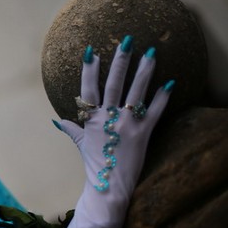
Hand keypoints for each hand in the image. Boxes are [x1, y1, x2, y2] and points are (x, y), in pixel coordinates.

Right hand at [55, 35, 173, 197]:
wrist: (109, 187)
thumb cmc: (94, 165)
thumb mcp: (80, 145)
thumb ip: (71, 129)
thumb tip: (57, 120)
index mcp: (91, 120)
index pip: (88, 89)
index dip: (89, 70)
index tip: (92, 51)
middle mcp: (108, 119)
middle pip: (114, 84)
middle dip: (120, 61)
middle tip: (127, 41)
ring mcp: (127, 125)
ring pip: (136, 93)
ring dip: (144, 72)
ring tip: (151, 52)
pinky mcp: (143, 134)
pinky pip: (155, 112)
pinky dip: (163, 97)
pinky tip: (170, 82)